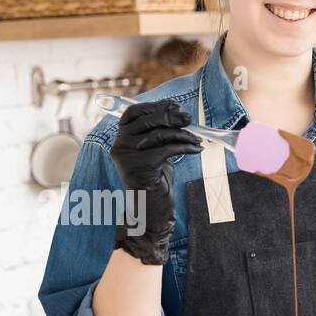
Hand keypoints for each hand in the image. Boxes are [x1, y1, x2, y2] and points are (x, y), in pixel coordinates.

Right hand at [108, 99, 202, 264]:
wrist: (151, 210)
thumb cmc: (156, 181)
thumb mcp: (155, 152)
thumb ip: (157, 134)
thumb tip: (176, 112)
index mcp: (120, 140)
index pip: (132, 113)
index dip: (153, 106)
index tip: (174, 105)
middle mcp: (119, 146)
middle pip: (147, 120)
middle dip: (170, 117)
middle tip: (188, 119)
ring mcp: (126, 157)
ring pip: (158, 134)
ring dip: (181, 133)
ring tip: (196, 138)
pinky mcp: (139, 166)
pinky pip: (166, 149)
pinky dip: (184, 146)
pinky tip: (196, 149)